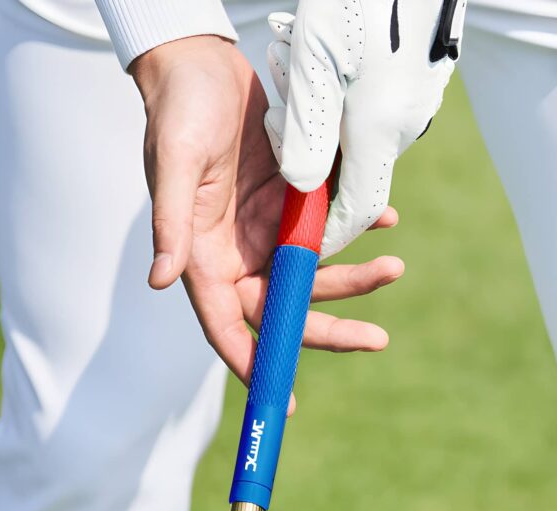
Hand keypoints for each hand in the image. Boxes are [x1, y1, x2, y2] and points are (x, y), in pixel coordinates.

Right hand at [130, 36, 404, 412]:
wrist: (202, 65)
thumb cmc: (178, 112)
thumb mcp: (174, 164)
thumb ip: (171, 225)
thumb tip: (162, 282)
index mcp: (201, 255)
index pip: (225, 324)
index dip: (251, 363)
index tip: (281, 400)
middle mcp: (235, 250)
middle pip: (283, 306)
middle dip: (328, 325)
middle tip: (376, 339)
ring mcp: (264, 226)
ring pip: (312, 270)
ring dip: (353, 275)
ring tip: (394, 264)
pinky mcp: (288, 200)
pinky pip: (326, 226)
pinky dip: (356, 226)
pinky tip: (383, 219)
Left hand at [262, 1, 464, 257]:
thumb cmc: (353, 2)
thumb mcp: (314, 65)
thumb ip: (306, 137)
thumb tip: (302, 191)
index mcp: (380, 131)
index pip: (358, 210)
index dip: (327, 233)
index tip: (295, 239)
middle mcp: (403, 123)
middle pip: (354, 173)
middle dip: (311, 167)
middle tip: (279, 124)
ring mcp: (414, 100)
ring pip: (357, 136)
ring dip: (319, 124)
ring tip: (290, 73)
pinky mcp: (415, 79)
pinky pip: (370, 109)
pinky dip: (338, 103)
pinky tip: (316, 61)